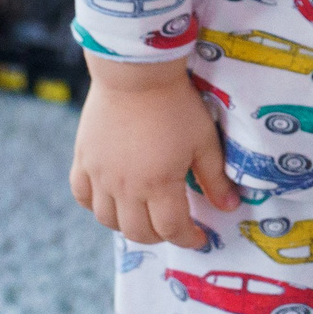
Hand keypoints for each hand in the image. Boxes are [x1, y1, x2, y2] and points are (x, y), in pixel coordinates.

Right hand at [70, 59, 240, 248]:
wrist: (136, 75)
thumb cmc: (177, 106)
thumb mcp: (204, 141)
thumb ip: (215, 178)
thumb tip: (229, 207)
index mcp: (158, 184)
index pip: (172, 228)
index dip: (188, 238)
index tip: (200, 238)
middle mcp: (124, 187)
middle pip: (138, 231)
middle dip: (160, 236)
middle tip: (174, 227)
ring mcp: (99, 175)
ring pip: (107, 220)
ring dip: (128, 225)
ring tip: (145, 215)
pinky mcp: (82, 159)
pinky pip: (82, 196)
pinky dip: (96, 206)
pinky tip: (112, 200)